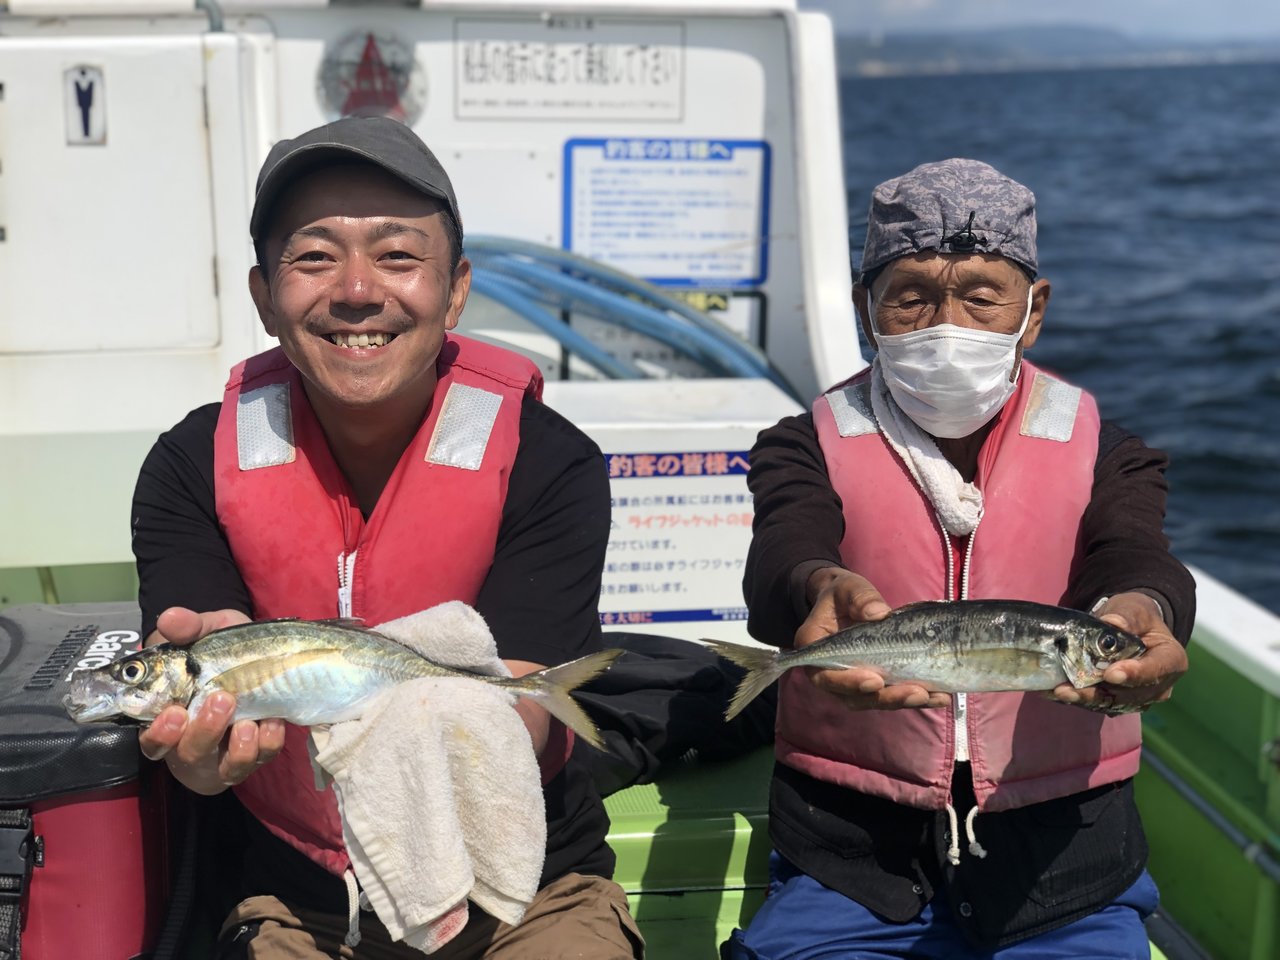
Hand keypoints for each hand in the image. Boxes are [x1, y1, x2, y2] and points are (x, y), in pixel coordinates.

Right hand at [137, 607, 286, 794]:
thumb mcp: (207, 630)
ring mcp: (228, 750)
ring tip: (248, 722)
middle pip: (191, 753)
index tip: (174, 713)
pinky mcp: (258, 752)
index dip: (160, 734)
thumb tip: (170, 619)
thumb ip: (188, 627)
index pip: (154, 740)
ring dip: (239, 748)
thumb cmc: (223, 647)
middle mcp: (195, 740)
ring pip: (228, 767)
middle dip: (205, 730)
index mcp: (171, 716)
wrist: (263, 652)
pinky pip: (264, 757)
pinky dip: (268, 743)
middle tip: (221, 700)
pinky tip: (273, 722)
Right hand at [797, 568, 949, 710]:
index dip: (848, 683)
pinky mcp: (872, 683)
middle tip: (915, 693)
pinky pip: (889, 695)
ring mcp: (851, 681)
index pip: (825, 675)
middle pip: (852, 696)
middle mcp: (828, 672)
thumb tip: (879, 614)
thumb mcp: (849, 587)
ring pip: (873, 701)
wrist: (847, 601)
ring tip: (933, 697)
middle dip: (885, 698)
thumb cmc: (843, 594)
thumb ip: (860, 598)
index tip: (875, 681)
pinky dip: (913, 697)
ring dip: (902, 702)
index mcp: (814, 648)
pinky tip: (939, 696)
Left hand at [1049, 592, 1186, 714]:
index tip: (1111, 674)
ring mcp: (1140, 696)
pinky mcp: (1120, 701)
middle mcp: (1160, 684)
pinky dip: (1079, 699)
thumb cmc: (1135, 615)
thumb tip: (1113, 622)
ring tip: (1059, 692)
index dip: (1135, 674)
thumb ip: (1127, 616)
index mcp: (1171, 659)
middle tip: (1072, 689)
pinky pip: (1100, 704)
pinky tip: (1057, 693)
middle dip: (1099, 692)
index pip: (1156, 670)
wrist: (1128, 628)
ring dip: (1085, 699)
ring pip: (1112, 703)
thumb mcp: (1134, 608)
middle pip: (1131, 694)